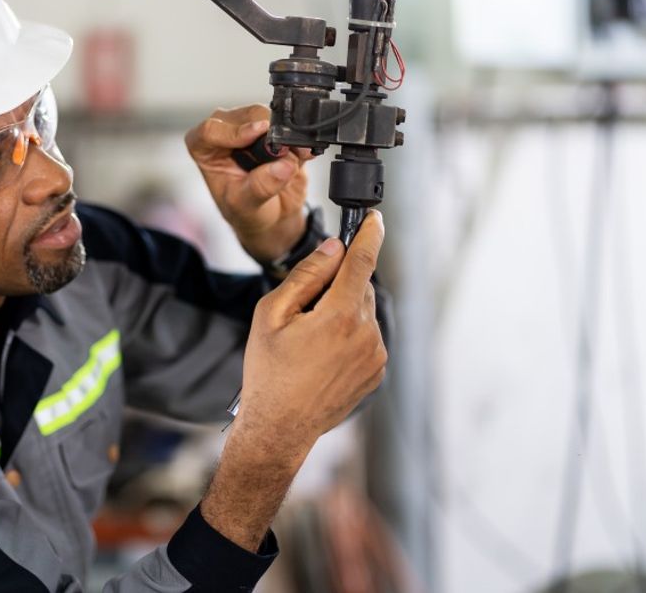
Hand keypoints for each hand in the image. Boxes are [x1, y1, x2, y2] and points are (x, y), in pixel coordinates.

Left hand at [184, 105, 310, 263]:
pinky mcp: (275, 131)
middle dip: (267, 132)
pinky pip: (289, 125)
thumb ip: (260, 186)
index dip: (234, 131)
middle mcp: (225, 132)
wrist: (271, 217)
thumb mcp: (246, 206)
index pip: (210, 130)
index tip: (256, 132)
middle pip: (246, 116)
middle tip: (283, 151)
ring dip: (286, 135)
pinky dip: (300, 138)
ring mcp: (251, 128)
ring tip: (296, 157)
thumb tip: (282, 165)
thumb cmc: (246, 211)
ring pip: (270, 116)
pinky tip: (305, 154)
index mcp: (205, 148)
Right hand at [200, 213, 386, 552]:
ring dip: (342, 311)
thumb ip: (305, 277)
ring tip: (308, 339)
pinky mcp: (376, 371)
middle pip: (360, 287)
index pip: (362, 261)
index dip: (369, 234)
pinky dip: (349, 334)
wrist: (279, 428)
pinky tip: (320, 354)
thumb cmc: (268, 371)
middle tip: (302, 308)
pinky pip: (366, 337)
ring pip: (363, 312)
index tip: (375, 217)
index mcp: (341, 316)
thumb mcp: (271, 315)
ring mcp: (375, 355)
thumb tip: (332, 249)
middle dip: (337, 284)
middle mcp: (367, 334)